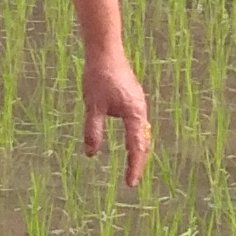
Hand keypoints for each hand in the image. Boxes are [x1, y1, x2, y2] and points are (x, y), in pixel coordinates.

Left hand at [80, 51, 151, 187]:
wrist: (105, 51)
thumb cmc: (99, 76)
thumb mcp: (92, 107)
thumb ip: (93, 131)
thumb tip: (91, 154)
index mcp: (134, 114)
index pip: (136, 147)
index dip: (134, 167)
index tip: (130, 184)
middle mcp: (140, 110)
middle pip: (143, 142)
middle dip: (139, 161)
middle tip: (132, 179)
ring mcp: (138, 104)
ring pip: (142, 133)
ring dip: (138, 150)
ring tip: (132, 165)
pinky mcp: (133, 99)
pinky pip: (138, 124)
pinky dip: (135, 137)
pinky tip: (129, 141)